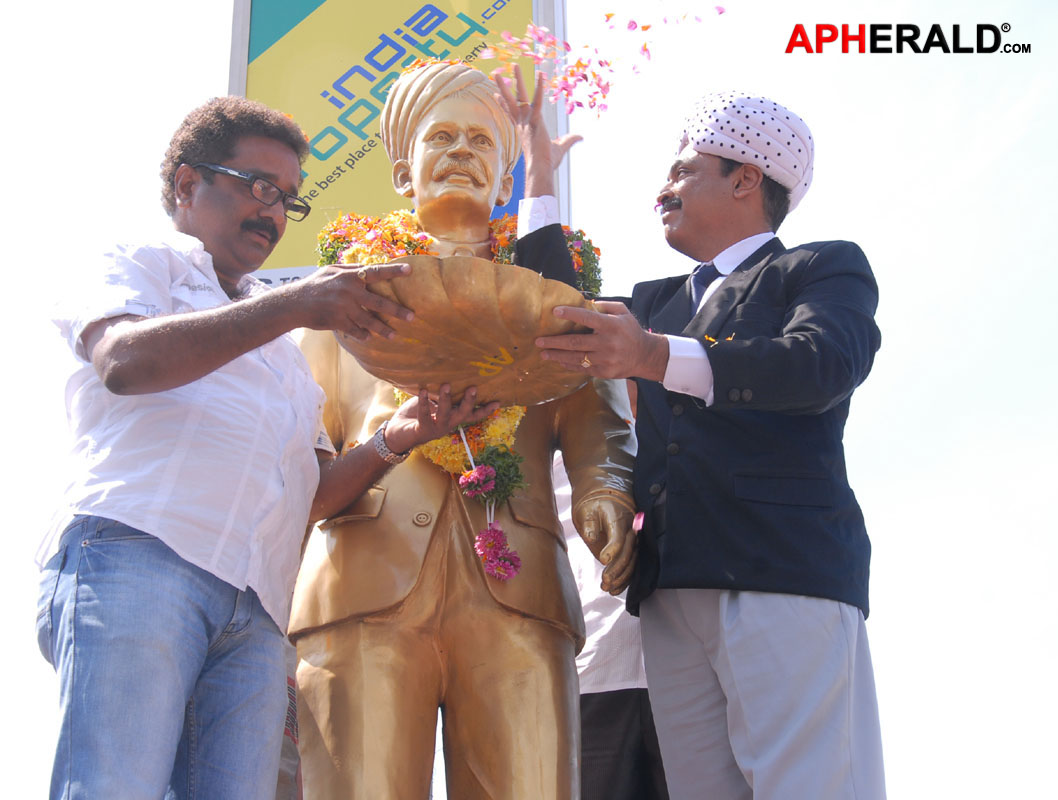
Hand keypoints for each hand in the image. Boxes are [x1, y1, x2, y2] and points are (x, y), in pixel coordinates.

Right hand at [284, 262, 414, 339]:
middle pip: (379, 303)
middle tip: (412, 317)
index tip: (409, 270)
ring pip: (369, 321)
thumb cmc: (315, 284)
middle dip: (397, 311)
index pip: (375, 272)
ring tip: (394, 335)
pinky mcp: (338, 322)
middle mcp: (349, 292)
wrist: (293, 303)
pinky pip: (356, 331)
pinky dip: (363, 335)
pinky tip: (369, 337)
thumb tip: (369, 267)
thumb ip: (351, 269)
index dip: (393, 271)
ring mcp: (344, 308)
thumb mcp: (331, 271)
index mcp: (349, 276)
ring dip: (383, 329)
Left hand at [384, 384, 499, 454]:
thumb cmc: (416, 414)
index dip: (485, 410)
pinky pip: (424, 415)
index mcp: (452, 418)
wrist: (397, 434)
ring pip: (445, 415)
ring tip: (446, 385)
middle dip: (469, 402)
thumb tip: (448, 374)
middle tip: (473, 388)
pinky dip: (424, 402)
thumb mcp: (432, 402)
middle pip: (462, 414)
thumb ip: (441, 394)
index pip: (472, 415)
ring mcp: (436, 428)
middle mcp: (448, 424)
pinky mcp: (422, 430)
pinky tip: (423, 390)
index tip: (498, 402)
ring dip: (446, 400)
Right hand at [493, 64, 581, 196]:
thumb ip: (570, 140)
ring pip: (519, 97)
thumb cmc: (548, 162)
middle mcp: (522, 123)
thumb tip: (581, 137)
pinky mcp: (535, 121)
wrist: (542, 169)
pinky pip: (537, 101)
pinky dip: (539, 87)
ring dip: (517, 80)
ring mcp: (527, 121)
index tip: (495, 95)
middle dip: (503, 87)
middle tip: (495, 74)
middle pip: (511, 101)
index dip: (503, 104)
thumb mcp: (561, 147)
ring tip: (514, 65)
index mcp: (525, 129)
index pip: (511, 113)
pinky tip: (540, 74)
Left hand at [536, 301, 668, 380]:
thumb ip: (604, 306)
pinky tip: (559, 361)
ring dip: (557, 356)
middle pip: (575, 343)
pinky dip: (569, 365)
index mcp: (611, 326)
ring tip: (543, 353)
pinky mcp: (604, 372)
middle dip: (555, 342)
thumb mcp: (622, 312)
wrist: (645, 356)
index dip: (570, 314)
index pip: (587, 318)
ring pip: (576, 358)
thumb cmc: (630, 330)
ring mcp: (605, 360)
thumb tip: (584, 302)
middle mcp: (607, 343)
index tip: (555, 311)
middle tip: (539, 341)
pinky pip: (582, 368)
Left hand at [573, 495, 636, 594]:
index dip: (613, 549)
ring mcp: (632, 541)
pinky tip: (614, 590)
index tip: (603, 559)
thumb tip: (590, 537)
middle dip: (617, 569)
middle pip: (628, 552)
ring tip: (607, 588)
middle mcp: (630, 531)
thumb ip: (589, 524)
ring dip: (621, 577)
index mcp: (619, 519)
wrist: (606, 498)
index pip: (619, 537)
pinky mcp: (630, 549)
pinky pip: (632, 566)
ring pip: (632, 562)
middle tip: (605, 581)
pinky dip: (625, 579)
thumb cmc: (594, 504)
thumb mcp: (587, 509)